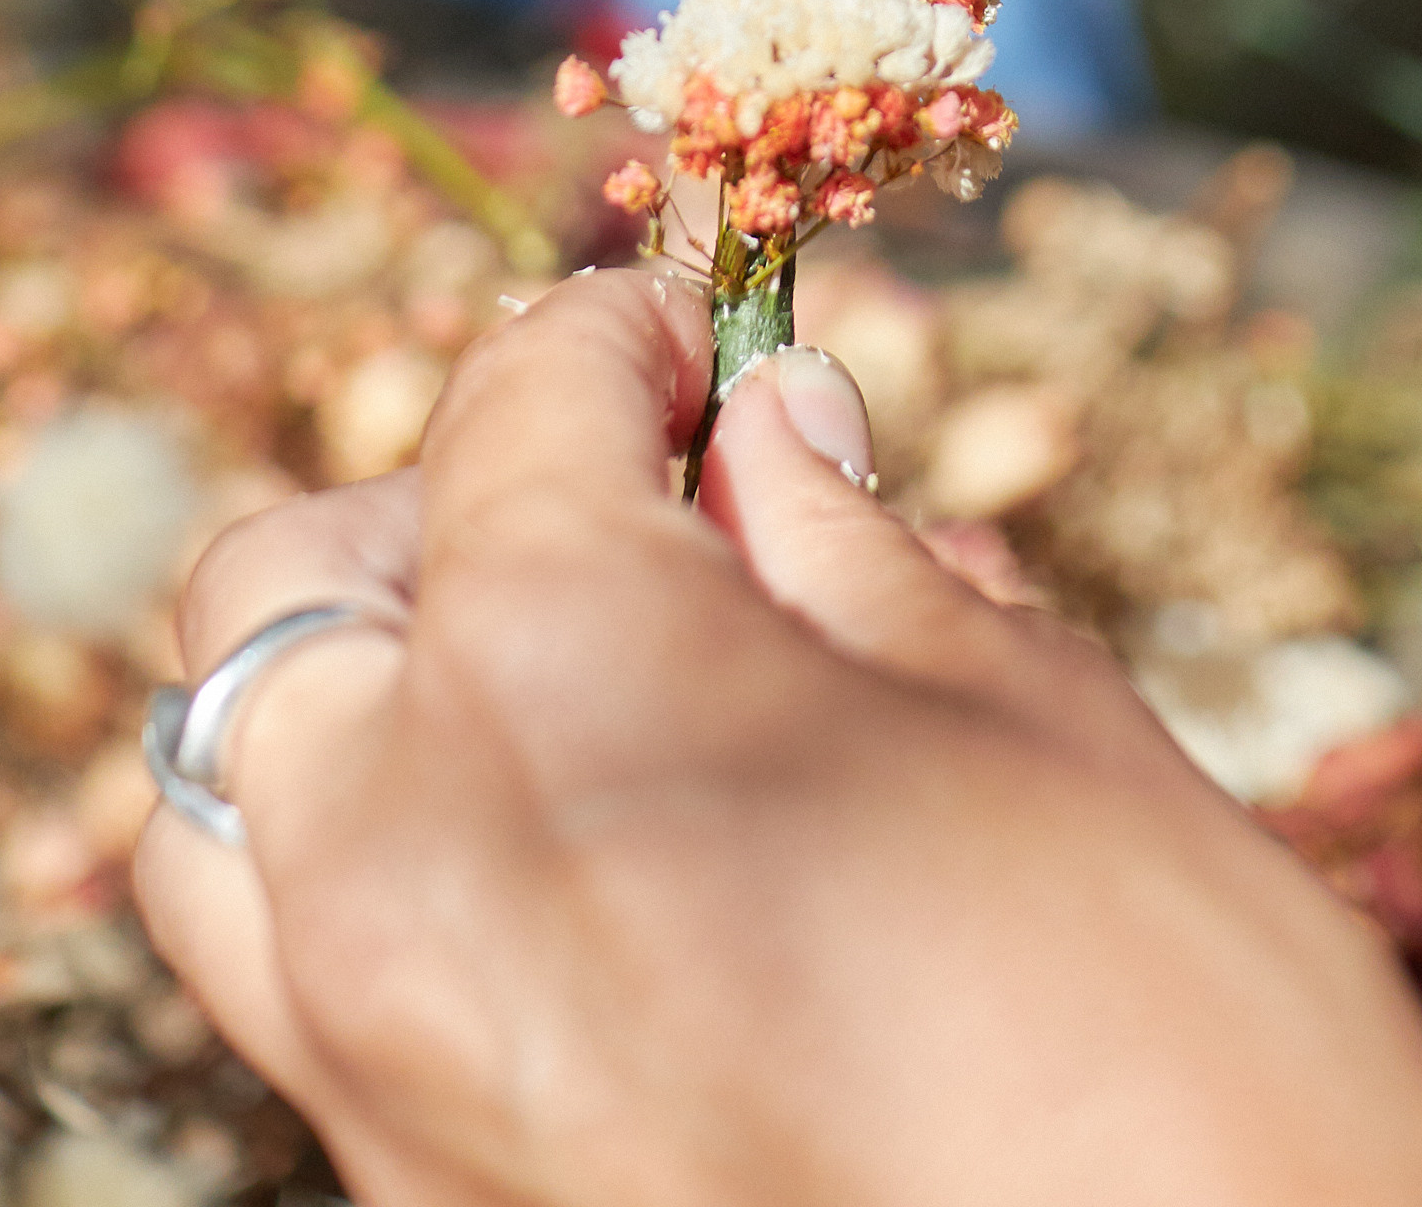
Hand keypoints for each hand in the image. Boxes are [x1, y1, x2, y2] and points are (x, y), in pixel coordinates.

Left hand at [135, 274, 1421, 1206]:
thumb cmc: (1175, 1035)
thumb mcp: (1028, 714)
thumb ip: (844, 549)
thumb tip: (771, 432)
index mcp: (552, 689)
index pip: (508, 420)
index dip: (620, 341)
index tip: (704, 340)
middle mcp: (397, 883)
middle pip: (283, 594)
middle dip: (444, 505)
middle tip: (633, 500)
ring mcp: (379, 1082)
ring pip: (246, 812)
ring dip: (377, 698)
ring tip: (580, 680)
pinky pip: (328, 992)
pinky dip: (414, 873)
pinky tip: (615, 864)